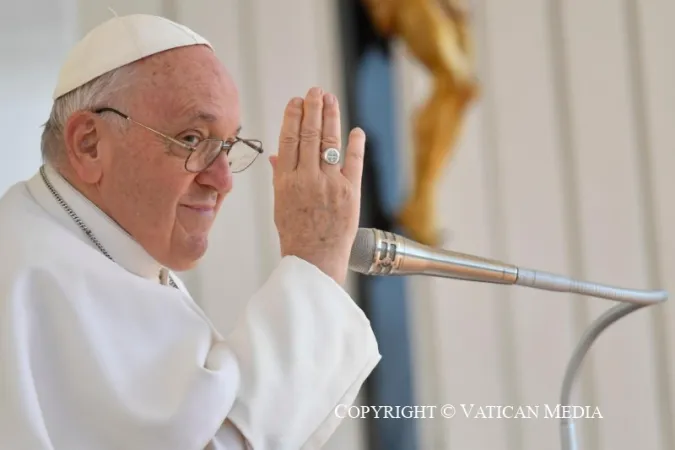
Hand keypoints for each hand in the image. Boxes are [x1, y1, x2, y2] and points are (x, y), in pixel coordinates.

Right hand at [269, 87, 365, 284]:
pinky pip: (353, 162)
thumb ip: (280, 177)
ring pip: (329, 142)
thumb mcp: (280, 204)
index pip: (289, 139)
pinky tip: (356, 130)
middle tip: (316, 92)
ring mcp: (329, 184)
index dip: (293, 116)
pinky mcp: (350, 193)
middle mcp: (307, 179)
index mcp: (286, 181)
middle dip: (313, 109)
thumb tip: (276, 155)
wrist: (314, 260)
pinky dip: (355, 144)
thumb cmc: (295, 234)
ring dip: (330, 117)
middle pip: (309, 134)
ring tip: (330, 100)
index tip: (297, 101)